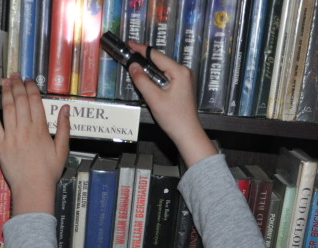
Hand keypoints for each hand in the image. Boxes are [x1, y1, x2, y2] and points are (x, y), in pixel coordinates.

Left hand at [0, 74, 69, 215]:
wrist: (33, 188)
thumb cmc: (48, 171)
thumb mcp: (62, 150)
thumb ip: (64, 128)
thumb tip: (65, 108)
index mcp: (40, 128)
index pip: (35, 101)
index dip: (31, 88)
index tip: (29, 80)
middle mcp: (25, 128)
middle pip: (20, 101)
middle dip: (18, 85)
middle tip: (15, 75)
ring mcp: (11, 136)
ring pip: (8, 109)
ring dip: (6, 93)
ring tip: (5, 82)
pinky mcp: (0, 145)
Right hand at [125, 42, 216, 167]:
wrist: (187, 133)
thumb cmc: (173, 117)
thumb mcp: (154, 98)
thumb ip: (142, 80)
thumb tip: (133, 66)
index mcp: (179, 72)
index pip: (157, 56)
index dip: (142, 49)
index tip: (130, 44)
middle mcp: (184, 72)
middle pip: (161, 61)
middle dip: (145, 58)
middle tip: (130, 53)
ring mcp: (184, 80)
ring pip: (163, 69)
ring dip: (150, 68)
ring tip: (135, 64)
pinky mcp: (182, 87)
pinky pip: (166, 77)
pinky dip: (156, 76)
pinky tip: (147, 78)